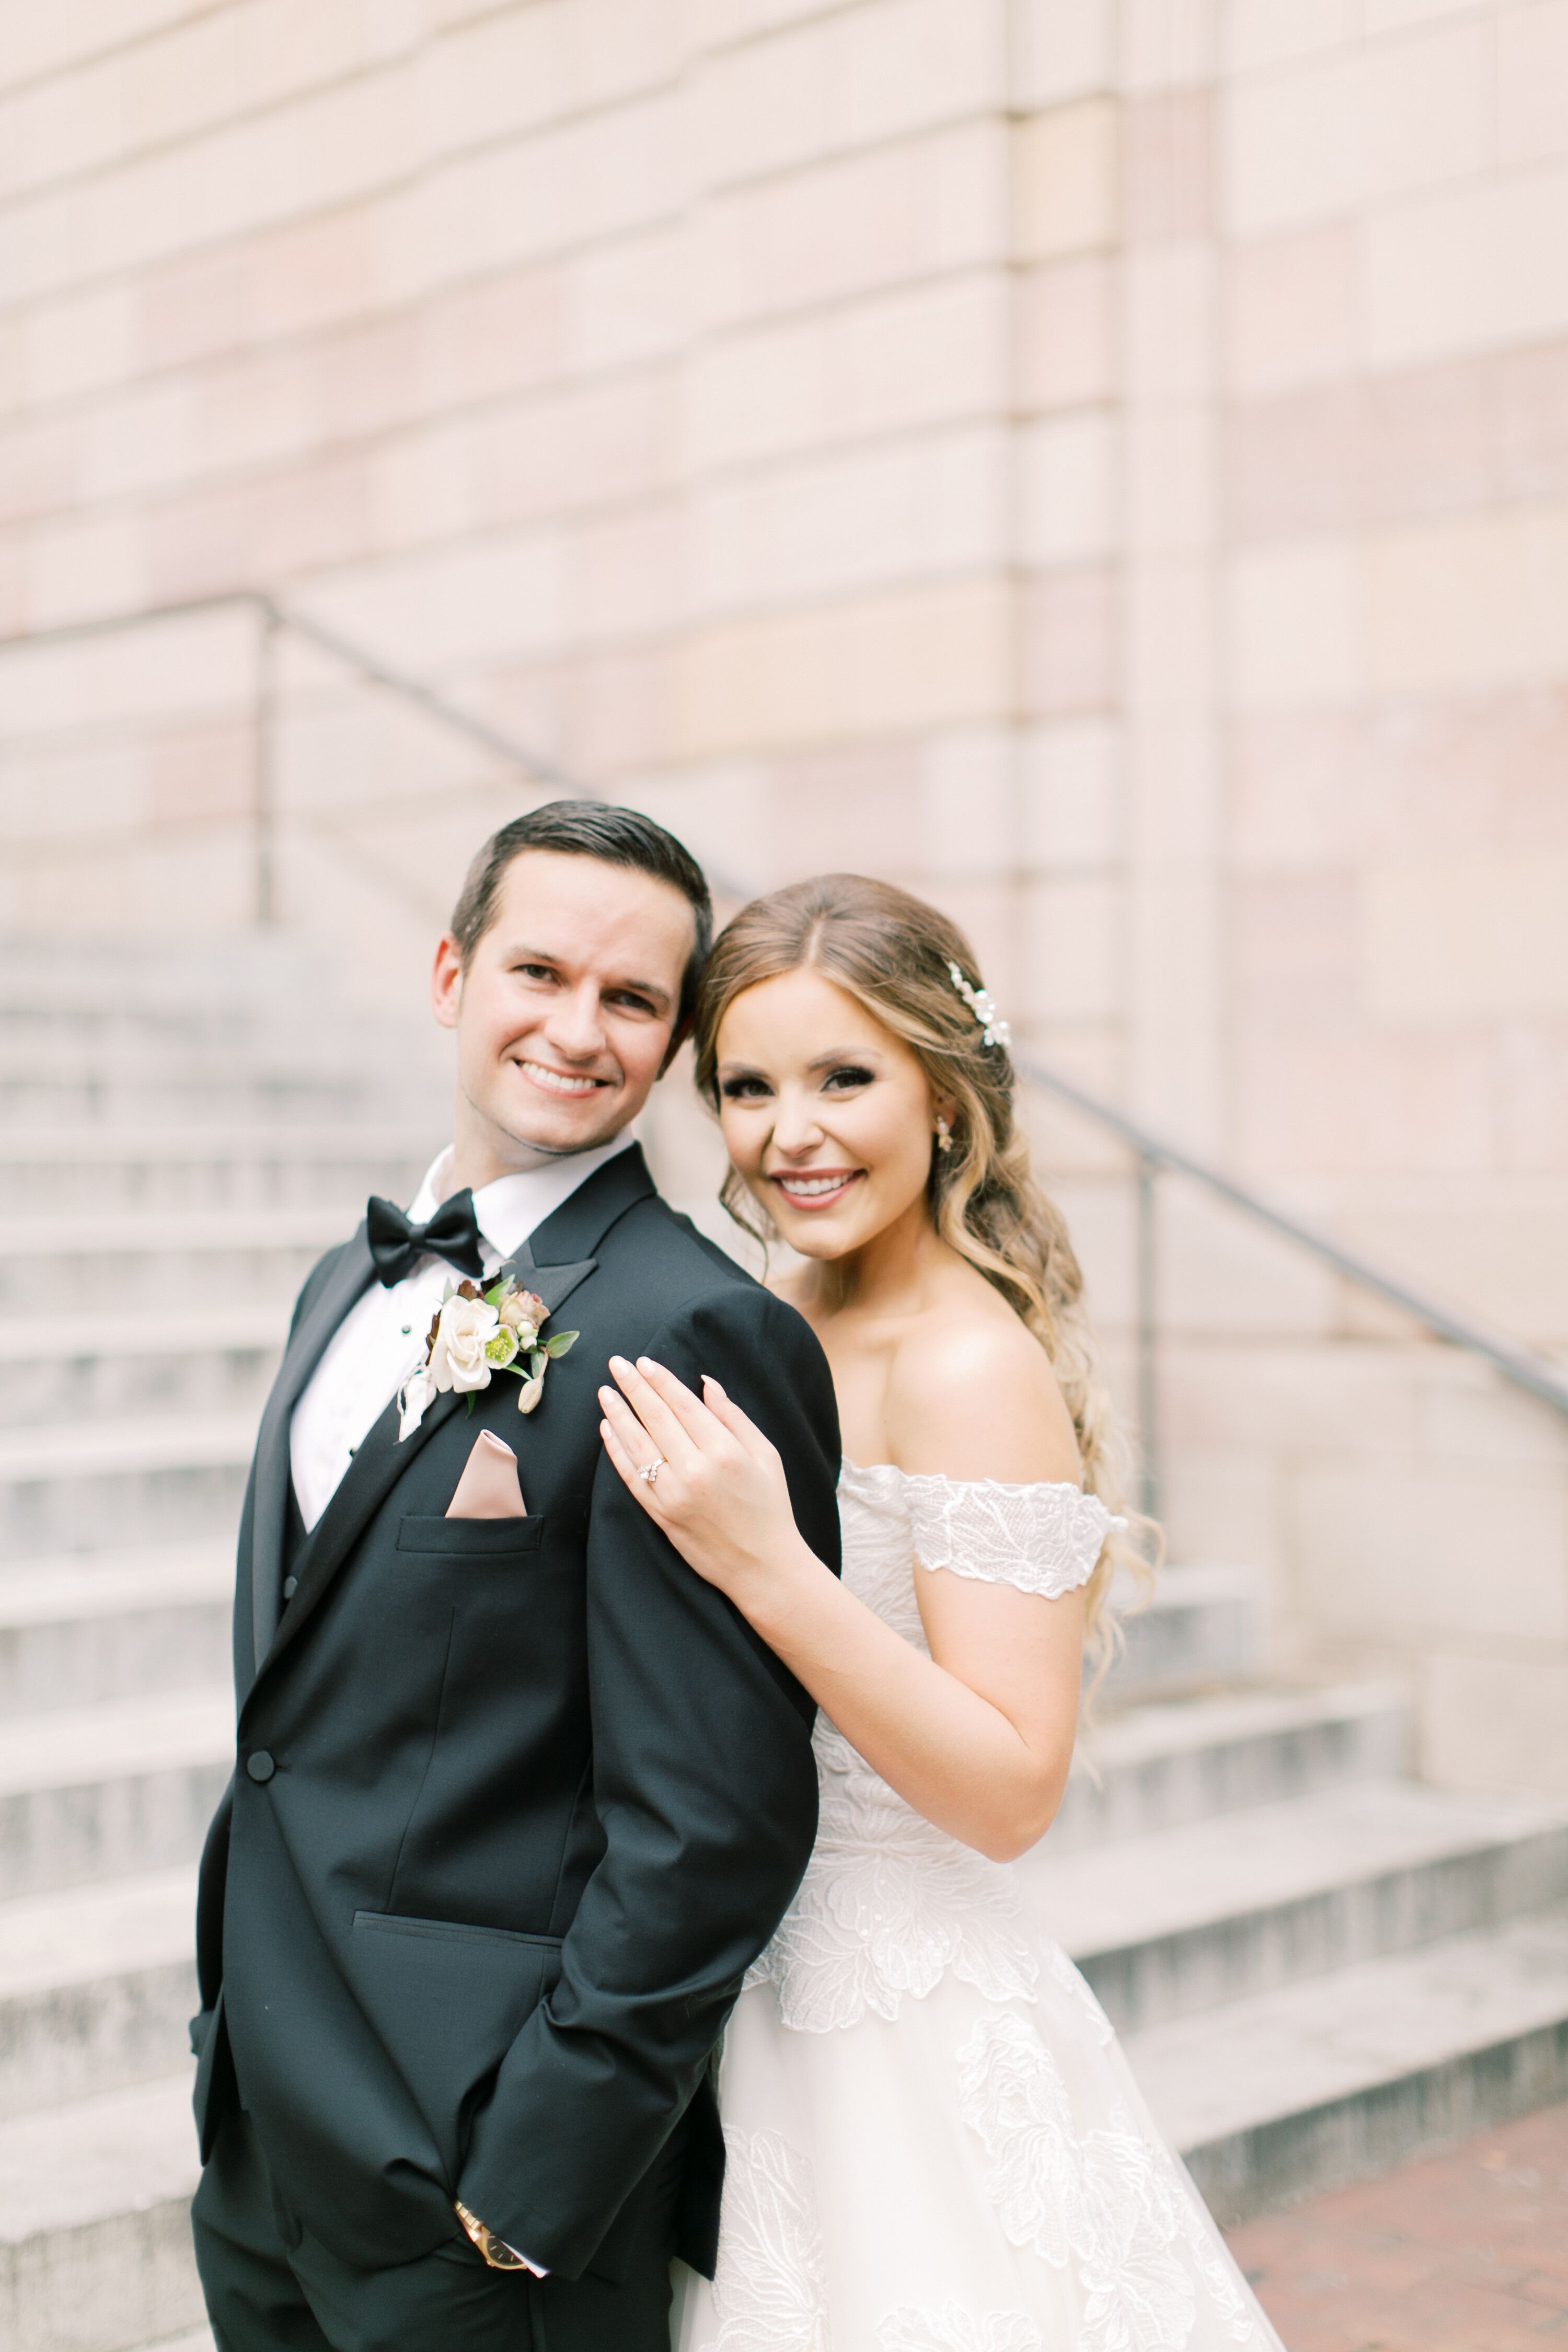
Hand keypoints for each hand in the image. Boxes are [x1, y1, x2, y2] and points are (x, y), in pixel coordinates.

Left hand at [599, 1357, 809, 1612]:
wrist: (762, 1566)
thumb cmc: (770, 1506)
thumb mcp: (765, 1455)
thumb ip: (733, 1417)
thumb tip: (705, 1383)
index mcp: (724, 1451)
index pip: (683, 1405)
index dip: (661, 1381)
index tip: (643, 1361)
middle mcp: (695, 1470)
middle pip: (656, 1418)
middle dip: (634, 1387)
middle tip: (616, 1364)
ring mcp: (673, 1495)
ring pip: (637, 1445)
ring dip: (618, 1414)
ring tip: (605, 1391)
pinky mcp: (660, 1514)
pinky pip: (630, 1477)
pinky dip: (616, 1451)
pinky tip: (607, 1429)